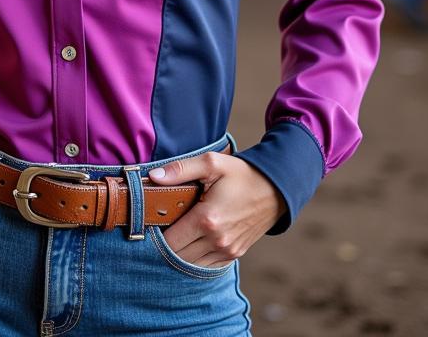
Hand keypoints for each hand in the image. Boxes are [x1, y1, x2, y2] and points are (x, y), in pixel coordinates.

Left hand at [146, 151, 287, 268]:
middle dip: (165, 244)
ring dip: (180, 252)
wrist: (275, 190)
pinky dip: (195, 257)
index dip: (156, 234)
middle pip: (178, 256)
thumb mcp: (211, 163)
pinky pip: (206, 265)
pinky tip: (191, 240)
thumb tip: (153, 176)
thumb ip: (180, 169)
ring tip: (175, 232)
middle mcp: (217, 240)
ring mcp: (227, 251)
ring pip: (191, 264)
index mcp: (207, 219)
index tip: (152, 222)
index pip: (170, 241)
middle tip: (160, 227)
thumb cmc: (241, 174)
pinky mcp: (234, 254)